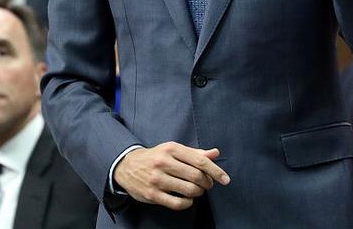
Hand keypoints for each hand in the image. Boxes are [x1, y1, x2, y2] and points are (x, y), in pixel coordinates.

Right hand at [114, 142, 229, 210]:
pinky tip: (187, 199)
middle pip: (196, 176)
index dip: (215, 171)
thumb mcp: (173, 150)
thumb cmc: (156, 157)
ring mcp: (157, 179)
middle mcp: (164, 162)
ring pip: (188, 190)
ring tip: (197, 190)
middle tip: (207, 185)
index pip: (200, 161)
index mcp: (172, 149)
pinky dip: (187, 203)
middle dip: (207, 183)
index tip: (225, 179)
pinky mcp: (152, 194)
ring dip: (198, 193)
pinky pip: (177, 203)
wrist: (127, 165)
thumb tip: (215, 153)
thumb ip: (195, 153)